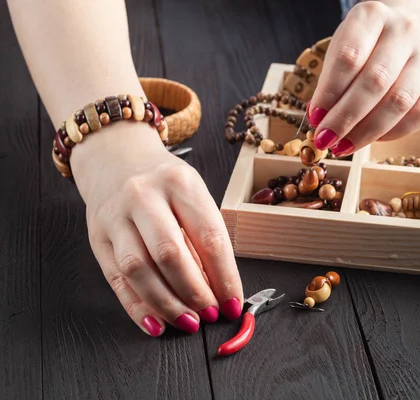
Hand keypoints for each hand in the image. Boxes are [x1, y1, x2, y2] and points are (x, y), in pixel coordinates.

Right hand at [71, 123, 242, 336]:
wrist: (116, 158)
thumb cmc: (165, 183)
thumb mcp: (192, 194)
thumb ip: (203, 236)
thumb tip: (218, 289)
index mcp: (180, 183)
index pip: (208, 236)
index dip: (224, 276)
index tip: (233, 302)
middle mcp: (144, 196)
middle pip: (170, 253)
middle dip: (195, 292)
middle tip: (211, 314)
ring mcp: (115, 216)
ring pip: (138, 269)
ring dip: (166, 304)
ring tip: (188, 323)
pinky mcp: (96, 236)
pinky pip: (116, 279)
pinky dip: (137, 308)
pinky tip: (155, 324)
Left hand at [308, 1, 419, 155]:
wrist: (413, 28)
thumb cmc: (368, 44)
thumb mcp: (342, 47)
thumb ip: (330, 80)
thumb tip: (319, 118)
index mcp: (372, 16)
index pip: (349, 57)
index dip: (330, 92)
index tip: (315, 117)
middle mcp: (404, 31)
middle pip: (375, 81)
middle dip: (346, 117)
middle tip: (326, 139)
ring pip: (399, 102)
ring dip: (367, 131)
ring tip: (344, 146)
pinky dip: (393, 133)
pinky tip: (372, 139)